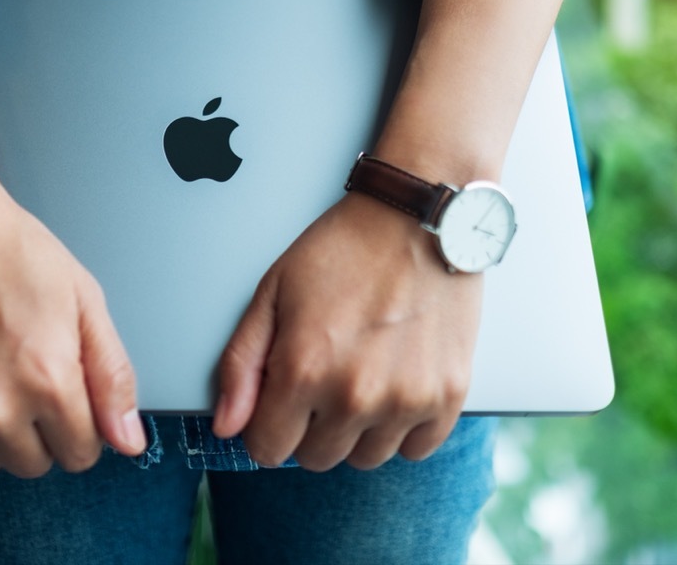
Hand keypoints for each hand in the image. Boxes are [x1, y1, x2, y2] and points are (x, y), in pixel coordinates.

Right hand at [0, 156, 146, 476]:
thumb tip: (128, 439)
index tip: (65, 398)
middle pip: (31, 464)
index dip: (79, 426)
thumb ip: (112, 375)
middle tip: (22, 375)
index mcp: (48, 381)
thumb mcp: (83, 299)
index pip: (80, 454)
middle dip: (36, 430)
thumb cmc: (5, 247)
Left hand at [212, 192, 481, 470]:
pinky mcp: (449, 396)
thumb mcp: (272, 293)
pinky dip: (403, 427)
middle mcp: (355, 395)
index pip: (268, 449)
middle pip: (316, 457)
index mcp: (304, 370)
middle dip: (309, 426)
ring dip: (356, 430)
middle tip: (322, 376)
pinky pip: (416, 449)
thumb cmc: (342, 249)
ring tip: (360, 375)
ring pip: (365, 458)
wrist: (416, 218)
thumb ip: (241, 364)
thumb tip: (227, 425)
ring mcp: (406, 400)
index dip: (266, 425)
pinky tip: (395, 384)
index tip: (278, 400)